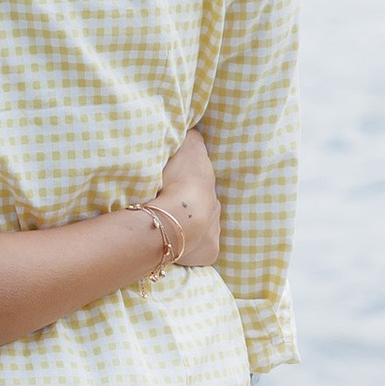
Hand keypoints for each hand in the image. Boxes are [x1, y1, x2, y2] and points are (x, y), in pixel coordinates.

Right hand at [151, 129, 220, 270]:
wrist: (178, 217)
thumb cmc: (178, 180)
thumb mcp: (185, 148)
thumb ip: (191, 138)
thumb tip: (195, 132)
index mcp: (207, 183)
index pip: (198, 182)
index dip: (186, 182)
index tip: (173, 184)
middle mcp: (215, 207)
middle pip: (202, 205)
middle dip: (189, 206)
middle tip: (168, 208)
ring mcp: (214, 231)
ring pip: (202, 228)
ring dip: (188, 227)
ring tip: (168, 229)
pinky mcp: (210, 252)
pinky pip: (198, 250)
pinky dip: (188, 249)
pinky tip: (171, 247)